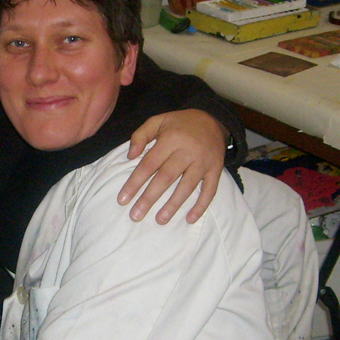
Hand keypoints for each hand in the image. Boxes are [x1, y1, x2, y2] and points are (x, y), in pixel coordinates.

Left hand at [120, 109, 226, 223]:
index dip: (135, 182)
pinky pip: (210, 190)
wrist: (213, 119)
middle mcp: (187, 151)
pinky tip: (190, 219)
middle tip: (136, 215)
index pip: (149, 164)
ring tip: (160, 220)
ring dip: (173, 205)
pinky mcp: (216, 169)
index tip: (123, 199)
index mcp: (171, 139)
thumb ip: (141, 135)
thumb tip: (130, 156)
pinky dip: (201, 206)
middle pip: (166, 178)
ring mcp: (203, 162)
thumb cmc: (180, 123)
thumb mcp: (158, 120)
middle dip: (149, 198)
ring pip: (187, 186)